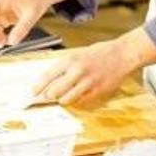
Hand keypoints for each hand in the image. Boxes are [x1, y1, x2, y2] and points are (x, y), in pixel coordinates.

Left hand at [32, 26, 155, 107]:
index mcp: (71, 59)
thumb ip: (64, 66)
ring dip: (62, 99)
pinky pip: (80, 102)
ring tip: (63, 95)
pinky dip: (76, 100)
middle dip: (49, 95)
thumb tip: (49, 79)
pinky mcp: (97, 91)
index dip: (38, 86)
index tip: (33, 92)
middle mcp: (78, 71)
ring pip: (66, 99)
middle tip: (47, 96)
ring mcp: (88, 82)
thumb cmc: (99, 53)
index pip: (48, 75)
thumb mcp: (78, 54)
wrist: (122, 55)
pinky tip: (77, 94)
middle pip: (54, 91)